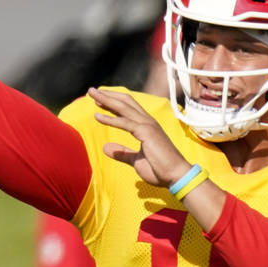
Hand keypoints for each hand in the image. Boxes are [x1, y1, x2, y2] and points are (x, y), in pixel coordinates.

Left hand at [91, 85, 225, 231]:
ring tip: (91, 94)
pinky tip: (97, 116)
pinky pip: (125, 123)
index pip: (128, 108)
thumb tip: (106, 148)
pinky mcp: (146, 133)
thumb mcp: (136, 161)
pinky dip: (110, 119)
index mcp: (146, 126)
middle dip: (107, 95)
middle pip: (125, 102)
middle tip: (91, 91)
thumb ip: (123, 153)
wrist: (176, 176)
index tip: (98, 100)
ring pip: (124, 108)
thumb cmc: (160, 169)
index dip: (113, 102)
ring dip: (106, 100)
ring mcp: (147, 126)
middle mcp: (147, 122)